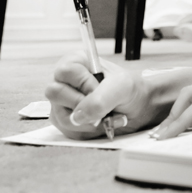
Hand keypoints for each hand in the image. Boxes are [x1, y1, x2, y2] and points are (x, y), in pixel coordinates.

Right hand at [45, 51, 168, 139]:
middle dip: (82, 103)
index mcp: (77, 62)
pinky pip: (67, 130)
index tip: (99, 88)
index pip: (64, 71)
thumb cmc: (129, 89)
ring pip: (60, 115)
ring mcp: (62, 102)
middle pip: (54, 92)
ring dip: (88, 119)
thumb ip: (101, 98)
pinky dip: (88, 129)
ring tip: (106, 114)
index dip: (83, 83)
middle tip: (102, 103)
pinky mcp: (65, 120)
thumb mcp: (122, 87)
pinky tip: (102, 122)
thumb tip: (78, 116)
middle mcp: (65, 81)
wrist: (137, 108)